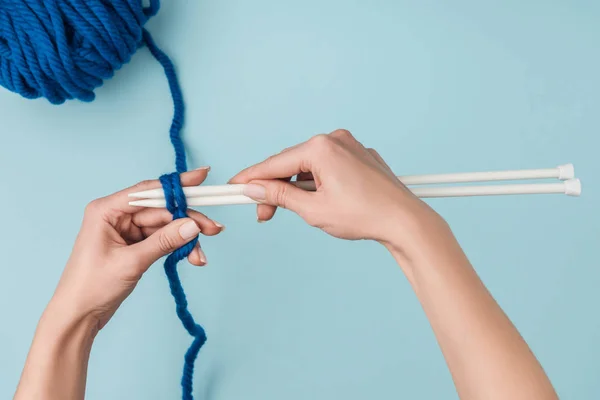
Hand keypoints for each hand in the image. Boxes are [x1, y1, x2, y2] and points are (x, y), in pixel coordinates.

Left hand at [48, 168, 222, 331]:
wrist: (78, 316)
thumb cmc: (91, 286)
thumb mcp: (131, 262)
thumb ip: (164, 241)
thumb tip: (193, 225)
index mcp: (106, 210)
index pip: (148, 191)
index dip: (178, 185)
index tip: (202, 177)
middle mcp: (116, 215)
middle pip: (161, 210)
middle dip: (188, 220)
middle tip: (214, 229)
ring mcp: (126, 230)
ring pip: (165, 226)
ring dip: (185, 239)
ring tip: (201, 256)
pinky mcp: (134, 245)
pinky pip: (162, 239)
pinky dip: (177, 247)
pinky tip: (192, 257)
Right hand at [230, 129, 444, 251]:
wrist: (405, 221)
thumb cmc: (364, 215)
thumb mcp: (313, 210)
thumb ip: (279, 196)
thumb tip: (255, 188)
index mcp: (321, 148)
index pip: (274, 163)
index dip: (251, 178)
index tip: (232, 187)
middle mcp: (335, 139)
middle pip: (290, 162)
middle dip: (275, 188)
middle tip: (263, 213)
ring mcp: (350, 145)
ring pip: (309, 165)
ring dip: (296, 186)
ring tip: (294, 210)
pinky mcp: (360, 156)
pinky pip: (328, 165)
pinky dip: (316, 181)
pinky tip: (315, 199)